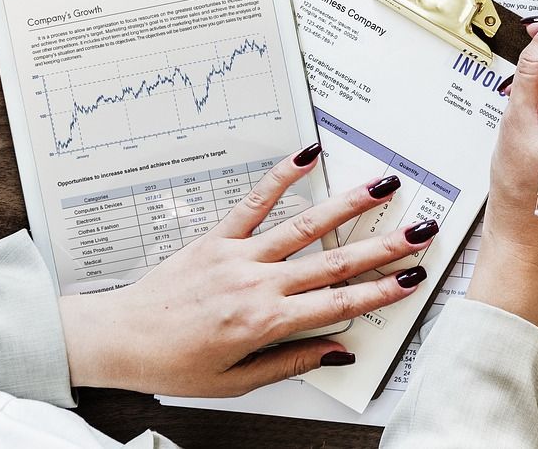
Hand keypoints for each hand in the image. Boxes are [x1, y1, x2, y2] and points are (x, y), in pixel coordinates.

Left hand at [58, 149, 433, 395]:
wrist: (118, 340)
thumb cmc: (173, 364)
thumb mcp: (235, 381)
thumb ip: (290, 362)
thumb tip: (336, 351)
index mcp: (264, 323)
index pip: (337, 304)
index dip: (380, 290)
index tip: (411, 279)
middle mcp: (257, 284)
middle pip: (334, 263)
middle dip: (384, 246)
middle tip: (420, 231)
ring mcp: (239, 255)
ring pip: (306, 226)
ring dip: (350, 205)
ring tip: (383, 187)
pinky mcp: (218, 237)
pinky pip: (254, 202)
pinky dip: (282, 175)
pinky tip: (308, 155)